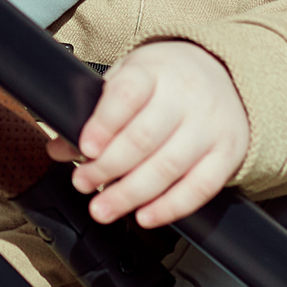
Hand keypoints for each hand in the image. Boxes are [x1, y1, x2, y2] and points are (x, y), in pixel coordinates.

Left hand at [45, 39, 247, 228]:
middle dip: (108, 167)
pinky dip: (170, 207)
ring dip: (131, 195)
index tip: (85, 148)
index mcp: (154, 70)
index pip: (128, 94)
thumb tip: (59, 147)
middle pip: (144, 138)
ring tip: (102, 208)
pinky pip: (200, 188)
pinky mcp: (227, 154)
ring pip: (168, 167)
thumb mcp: (128, 79)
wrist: (225, 73)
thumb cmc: (165, 79)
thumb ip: (95, 112)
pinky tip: (145, 217)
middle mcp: (185, 96)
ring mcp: (209, 126)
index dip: (105, 123)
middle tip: (82, 183)